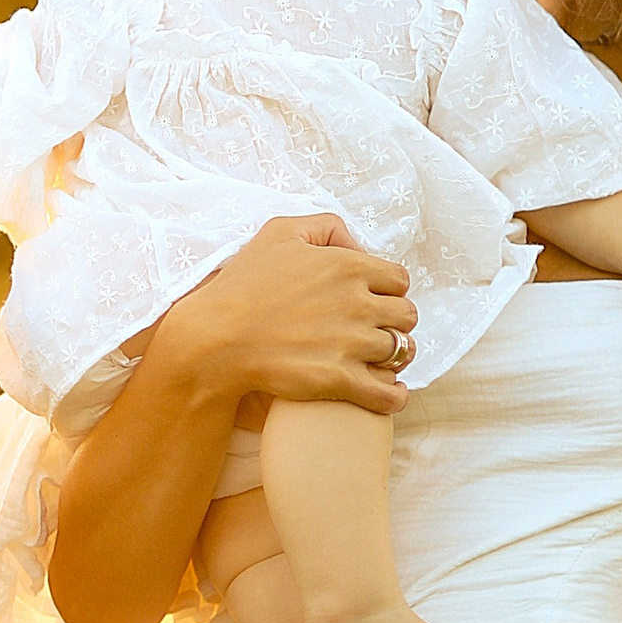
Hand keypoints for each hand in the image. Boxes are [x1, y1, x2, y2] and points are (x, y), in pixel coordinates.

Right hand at [160, 215, 417, 415]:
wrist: (215, 339)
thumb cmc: (243, 284)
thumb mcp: (280, 233)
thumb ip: (326, 227)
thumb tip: (356, 245)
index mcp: (348, 266)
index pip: (399, 279)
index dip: (387, 289)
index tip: (372, 299)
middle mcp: (357, 303)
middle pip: (406, 314)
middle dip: (394, 320)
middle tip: (375, 328)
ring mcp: (352, 344)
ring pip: (402, 350)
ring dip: (394, 355)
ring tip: (379, 359)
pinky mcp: (340, 380)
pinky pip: (390, 393)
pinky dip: (395, 395)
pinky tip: (388, 393)